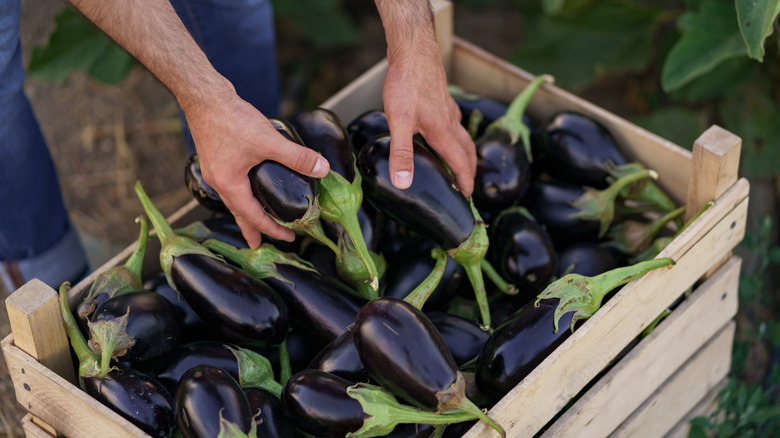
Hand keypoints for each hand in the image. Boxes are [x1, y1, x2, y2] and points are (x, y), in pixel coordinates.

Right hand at [182, 86, 329, 247]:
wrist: (204, 95)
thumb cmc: (231, 119)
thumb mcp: (269, 141)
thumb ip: (296, 157)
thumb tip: (322, 169)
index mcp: (229, 185)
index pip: (253, 216)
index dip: (272, 229)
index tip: (289, 237)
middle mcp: (218, 181)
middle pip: (238, 213)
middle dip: (252, 229)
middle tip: (259, 244)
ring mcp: (215, 169)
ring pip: (233, 198)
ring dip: (246, 211)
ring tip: (255, 218)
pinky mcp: (216, 156)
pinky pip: (230, 183)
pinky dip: (241, 192)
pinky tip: (249, 184)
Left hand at [381, 37, 475, 196]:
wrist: (413, 50)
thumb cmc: (406, 83)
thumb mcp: (399, 122)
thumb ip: (402, 154)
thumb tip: (404, 183)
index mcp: (443, 132)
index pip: (459, 163)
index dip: (464, 182)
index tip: (466, 197)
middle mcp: (450, 121)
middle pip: (467, 151)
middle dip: (469, 170)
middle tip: (467, 185)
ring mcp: (447, 109)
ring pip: (462, 136)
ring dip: (465, 152)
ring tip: (459, 163)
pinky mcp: (441, 98)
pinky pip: (454, 122)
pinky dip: (455, 134)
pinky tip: (444, 131)